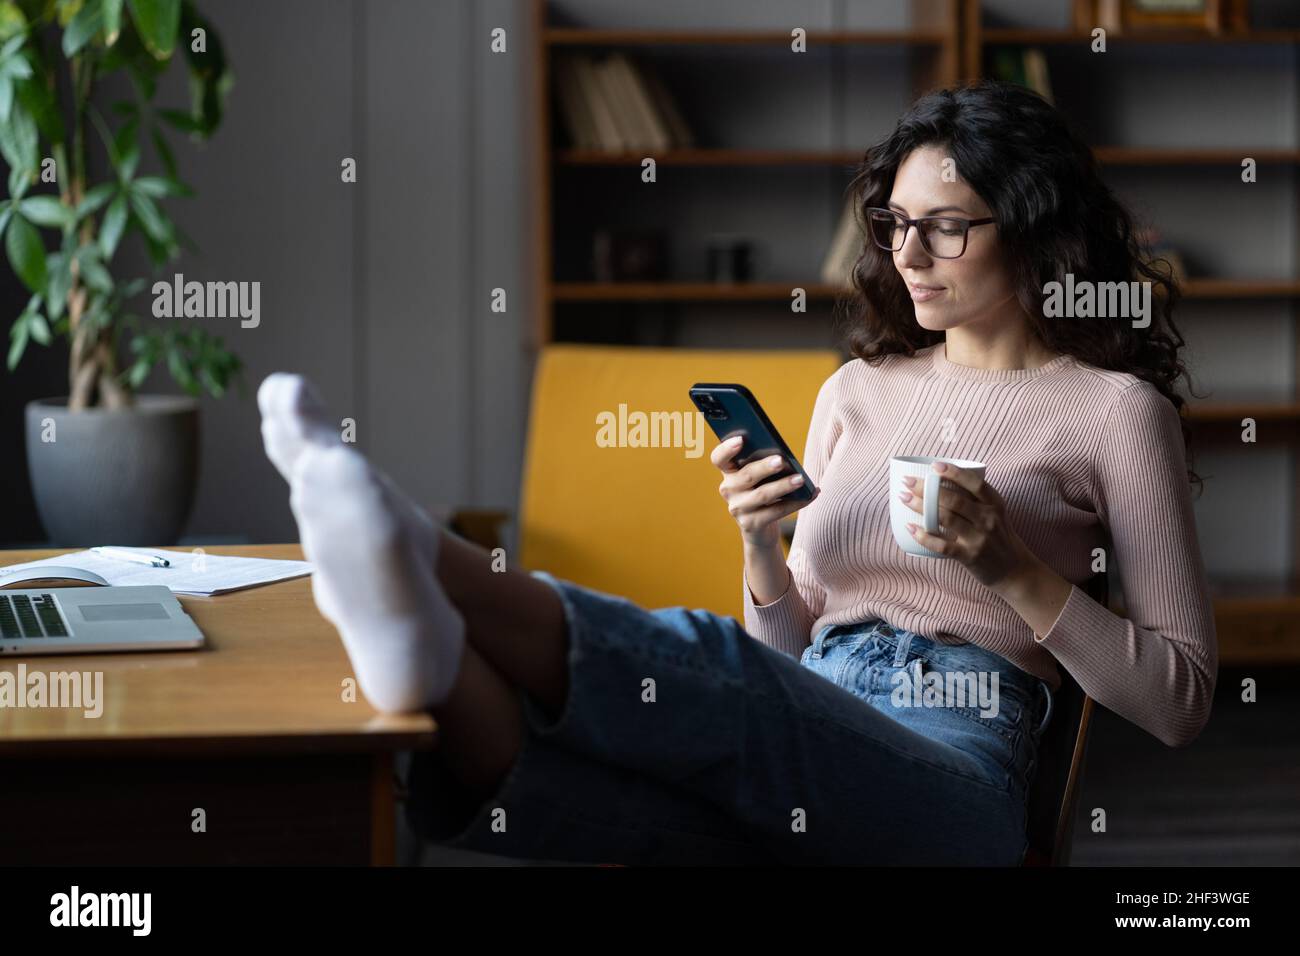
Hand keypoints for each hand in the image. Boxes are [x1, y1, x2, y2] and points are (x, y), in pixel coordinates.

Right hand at [712, 437, 818, 548]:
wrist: (760, 528)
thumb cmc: (763, 491)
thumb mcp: (760, 477)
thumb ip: (764, 464)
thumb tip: (784, 456)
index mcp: (729, 472)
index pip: (719, 458)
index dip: (726, 449)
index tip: (740, 439)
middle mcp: (728, 490)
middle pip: (746, 475)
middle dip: (764, 467)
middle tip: (781, 460)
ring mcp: (738, 508)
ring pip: (762, 494)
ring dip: (784, 486)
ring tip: (800, 479)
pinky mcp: (751, 524)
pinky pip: (775, 512)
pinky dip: (795, 503)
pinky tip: (810, 495)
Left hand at [897, 461, 1031, 588]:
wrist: (1015, 570)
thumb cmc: (999, 537)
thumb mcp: (996, 514)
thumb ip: (976, 500)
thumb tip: (942, 482)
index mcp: (995, 504)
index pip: (975, 483)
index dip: (954, 472)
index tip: (934, 466)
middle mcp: (988, 519)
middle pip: (954, 499)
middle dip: (927, 488)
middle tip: (908, 481)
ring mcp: (979, 538)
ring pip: (946, 518)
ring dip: (921, 507)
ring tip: (904, 498)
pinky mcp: (970, 556)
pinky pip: (942, 545)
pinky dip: (924, 536)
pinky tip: (911, 528)